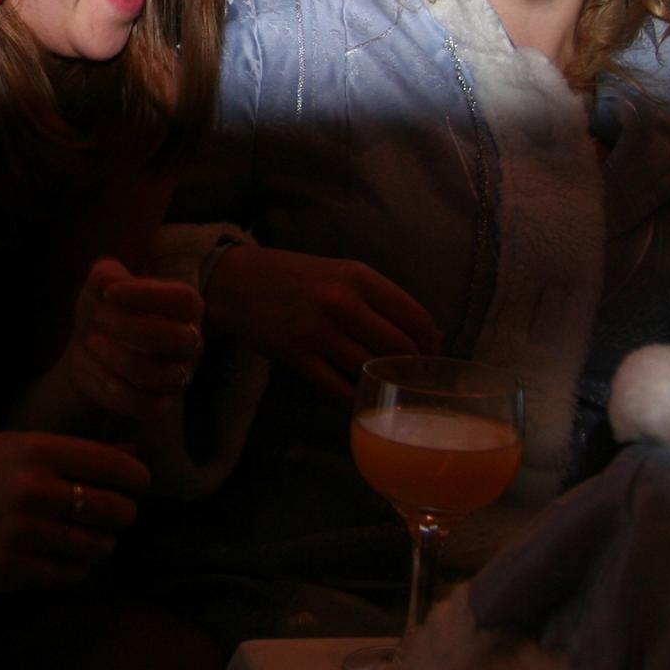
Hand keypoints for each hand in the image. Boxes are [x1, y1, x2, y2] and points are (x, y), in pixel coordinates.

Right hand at [0, 431, 149, 590]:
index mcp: (40, 451)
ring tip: (95, 537)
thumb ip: (80, 451)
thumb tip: (134, 453)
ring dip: (104, 543)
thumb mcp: (27, 445)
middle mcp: (33, 489)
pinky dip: (80, 568)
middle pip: (113, 509)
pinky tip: (71, 557)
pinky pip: (70, 574)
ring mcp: (23, 530)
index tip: (138, 484)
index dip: (137, 477)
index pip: (113, 465)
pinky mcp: (11, 566)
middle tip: (120, 514)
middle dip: (124, 513)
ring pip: (97, 546)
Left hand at [61, 257, 204, 419]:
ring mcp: (178, 376)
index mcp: (187, 307)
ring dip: (117, 357)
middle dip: (131, 327)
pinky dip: (114, 389)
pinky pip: (147, 407)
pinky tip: (95, 367)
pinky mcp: (161, 404)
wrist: (90, 346)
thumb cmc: (105, 307)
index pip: (183, 299)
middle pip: (178, 338)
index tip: (108, 292)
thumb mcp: (101, 284)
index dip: (146, 295)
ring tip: (91, 340)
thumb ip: (105, 275)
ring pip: (158, 374)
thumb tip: (108, 282)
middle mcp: (190, 342)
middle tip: (98, 316)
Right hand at [204, 247, 440, 399]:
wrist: (238, 282)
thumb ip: (380, 299)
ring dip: (385, 383)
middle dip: (413, 368)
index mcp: (359, 277)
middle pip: (399, 348)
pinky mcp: (297, 357)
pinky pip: (339, 388)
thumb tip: (427, 336)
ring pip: (372, 369)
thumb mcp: (342, 273)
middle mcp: (342, 302)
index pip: (415, 317)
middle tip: (413, 378)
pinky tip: (358, 394)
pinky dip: (354, 396)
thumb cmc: (298, 278)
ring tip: (389, 388)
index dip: (431, 344)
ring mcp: (318, 331)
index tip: (431, 356)